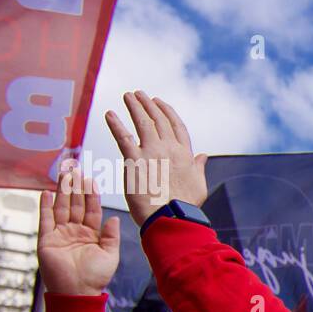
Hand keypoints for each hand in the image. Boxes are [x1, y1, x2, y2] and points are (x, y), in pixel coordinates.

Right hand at [38, 165, 120, 295]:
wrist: (77, 292)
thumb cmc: (95, 277)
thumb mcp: (110, 254)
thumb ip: (111, 235)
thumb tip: (113, 217)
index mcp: (91, 235)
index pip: (91, 210)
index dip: (91, 196)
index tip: (91, 180)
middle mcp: (74, 232)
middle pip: (74, 205)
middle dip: (75, 188)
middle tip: (75, 170)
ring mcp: (60, 235)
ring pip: (60, 208)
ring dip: (61, 192)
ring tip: (63, 175)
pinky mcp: (46, 240)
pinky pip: (45, 220)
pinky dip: (45, 206)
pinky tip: (47, 193)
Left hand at [105, 90, 209, 226]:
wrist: (172, 217)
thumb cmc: (186, 206)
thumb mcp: (199, 185)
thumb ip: (199, 167)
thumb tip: (204, 155)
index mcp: (184, 154)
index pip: (176, 126)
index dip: (167, 111)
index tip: (159, 102)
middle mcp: (169, 148)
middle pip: (158, 119)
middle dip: (148, 104)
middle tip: (139, 94)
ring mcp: (151, 152)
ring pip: (142, 122)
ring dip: (135, 106)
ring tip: (128, 96)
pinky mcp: (134, 160)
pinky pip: (122, 137)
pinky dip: (115, 124)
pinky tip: (109, 114)